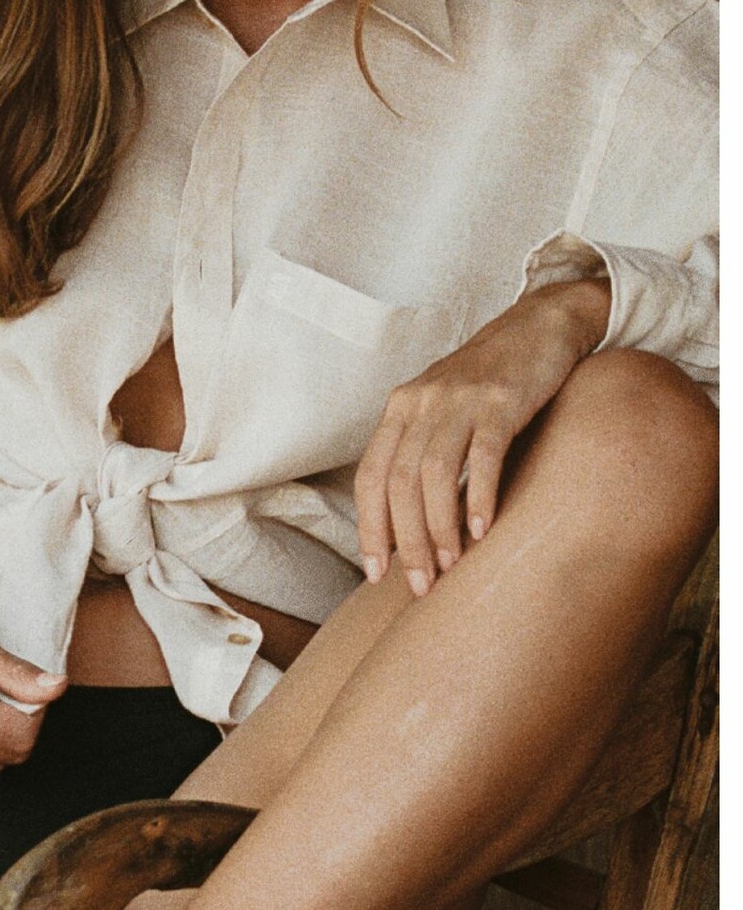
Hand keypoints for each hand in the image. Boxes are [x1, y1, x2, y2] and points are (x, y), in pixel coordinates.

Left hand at [355, 276, 609, 595]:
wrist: (539, 326)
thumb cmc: (490, 383)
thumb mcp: (442, 411)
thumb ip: (422, 455)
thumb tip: (411, 528)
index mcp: (399, 409)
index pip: (370, 478)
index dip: (369, 529)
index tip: (376, 573)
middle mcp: (421, 402)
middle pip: (398, 483)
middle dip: (405, 541)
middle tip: (421, 583)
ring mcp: (460, 399)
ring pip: (433, 473)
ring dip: (439, 526)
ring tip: (451, 564)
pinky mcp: (500, 399)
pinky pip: (483, 453)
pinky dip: (479, 494)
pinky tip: (481, 529)